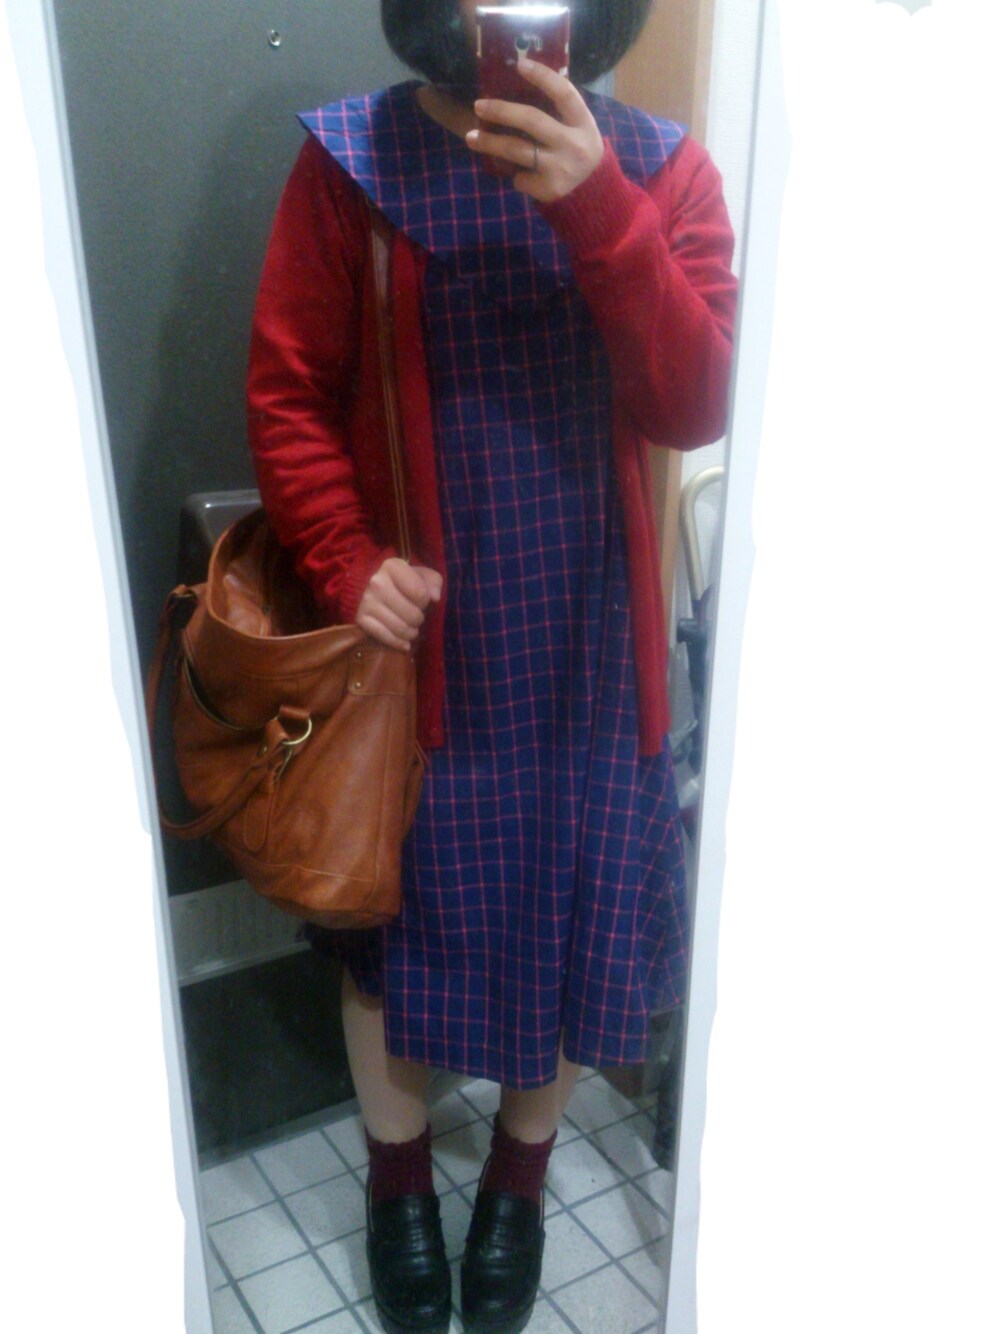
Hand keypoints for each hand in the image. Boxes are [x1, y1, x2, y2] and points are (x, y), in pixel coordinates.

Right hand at [355, 558, 441, 651]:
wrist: (375, 591)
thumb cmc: (405, 583)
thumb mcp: (423, 576)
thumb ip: (434, 582)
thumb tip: (435, 598)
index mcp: (392, 566)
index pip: (421, 594)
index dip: (425, 601)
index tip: (421, 600)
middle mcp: (376, 581)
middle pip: (412, 614)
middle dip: (419, 619)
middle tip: (416, 617)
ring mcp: (367, 601)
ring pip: (400, 628)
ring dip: (411, 633)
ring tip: (412, 629)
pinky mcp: (361, 618)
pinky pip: (385, 637)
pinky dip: (399, 643)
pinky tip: (405, 643)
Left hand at [466, 56, 603, 203]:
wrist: (593, 195)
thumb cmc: (578, 152)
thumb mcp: (579, 129)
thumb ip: (559, 112)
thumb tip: (520, 86)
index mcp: (583, 122)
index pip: (564, 93)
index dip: (543, 77)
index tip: (520, 64)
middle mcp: (574, 143)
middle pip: (532, 120)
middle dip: (502, 111)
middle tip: (479, 106)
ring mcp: (561, 167)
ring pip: (517, 150)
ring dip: (490, 143)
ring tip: (471, 137)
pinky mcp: (549, 189)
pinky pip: (521, 177)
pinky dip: (515, 175)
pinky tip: (518, 175)